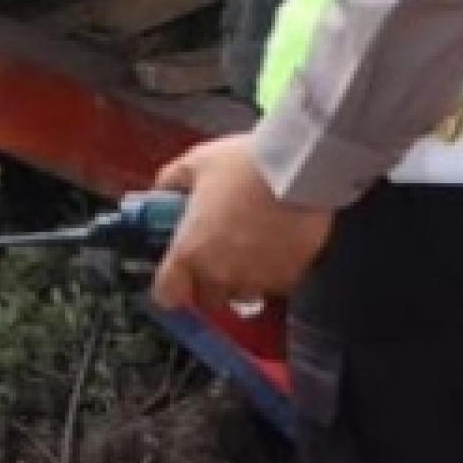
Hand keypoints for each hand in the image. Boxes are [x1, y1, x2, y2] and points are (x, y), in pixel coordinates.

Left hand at [148, 134, 333, 313]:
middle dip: (207, 283)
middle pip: (207, 299)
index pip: (167, 294)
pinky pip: (272, 285)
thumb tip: (163, 191)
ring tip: (247, 248)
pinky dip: (270, 272)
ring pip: (242, 294)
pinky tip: (273, 245)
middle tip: (214, 253)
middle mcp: (221, 274)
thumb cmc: (243, 166)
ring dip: (240, 279)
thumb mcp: (195, 162)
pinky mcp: (288, 278)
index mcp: (191, 250)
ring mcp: (257, 280)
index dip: (170, 286)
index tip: (176, 274)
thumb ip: (171, 181)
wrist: (299, 171)